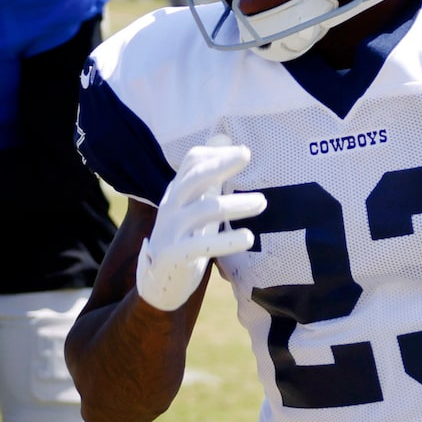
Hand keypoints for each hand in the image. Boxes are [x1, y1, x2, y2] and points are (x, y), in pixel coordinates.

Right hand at [136, 140, 264, 312]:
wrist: (160, 282)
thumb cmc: (185, 238)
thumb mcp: (196, 206)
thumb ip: (209, 179)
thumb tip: (223, 139)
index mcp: (177, 193)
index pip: (191, 163)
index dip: (215, 154)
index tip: (242, 151)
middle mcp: (171, 207)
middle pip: (193, 178)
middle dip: (219, 164)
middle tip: (246, 155)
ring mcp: (170, 231)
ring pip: (203, 210)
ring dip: (234, 205)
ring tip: (262, 203)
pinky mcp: (173, 255)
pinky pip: (201, 245)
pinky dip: (226, 241)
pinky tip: (249, 238)